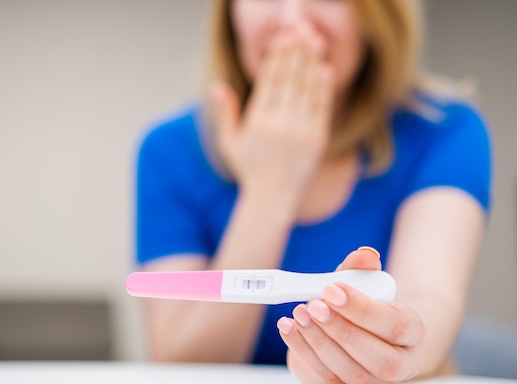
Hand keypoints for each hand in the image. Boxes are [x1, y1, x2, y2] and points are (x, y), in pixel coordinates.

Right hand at [209, 25, 333, 208]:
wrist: (273, 198)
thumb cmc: (248, 169)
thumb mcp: (229, 142)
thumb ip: (224, 113)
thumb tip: (216, 86)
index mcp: (257, 122)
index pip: (269, 81)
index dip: (276, 57)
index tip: (281, 37)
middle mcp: (280, 124)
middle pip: (289, 80)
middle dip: (295, 52)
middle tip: (300, 28)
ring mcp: (301, 131)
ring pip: (307, 90)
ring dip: (311, 62)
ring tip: (314, 40)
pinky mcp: (317, 139)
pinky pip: (322, 108)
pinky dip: (323, 88)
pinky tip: (325, 69)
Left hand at [277, 247, 424, 383]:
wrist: (350, 333)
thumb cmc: (360, 307)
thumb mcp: (360, 283)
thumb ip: (360, 268)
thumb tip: (363, 256)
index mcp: (411, 333)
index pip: (394, 326)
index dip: (362, 308)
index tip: (333, 289)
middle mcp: (398, 365)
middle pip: (378, 358)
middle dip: (341, 330)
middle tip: (314, 305)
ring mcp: (371, 383)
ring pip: (349, 371)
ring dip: (318, 340)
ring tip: (299, 313)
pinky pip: (325, 379)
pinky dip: (302, 351)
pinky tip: (289, 328)